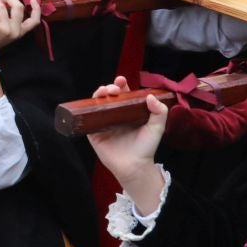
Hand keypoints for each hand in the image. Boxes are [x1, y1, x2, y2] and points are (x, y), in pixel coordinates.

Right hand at [84, 77, 167, 199]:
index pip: (123, 94)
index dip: (121, 86)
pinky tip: (92, 105)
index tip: (122, 81)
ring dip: (98, 95)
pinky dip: (87, 111)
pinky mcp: (94, 134)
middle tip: (113, 89)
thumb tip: (150, 96)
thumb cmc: (146, 147)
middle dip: (109, 88)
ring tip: (103, 92)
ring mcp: (104, 124)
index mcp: (129, 112)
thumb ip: (159, 111)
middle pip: (109, 96)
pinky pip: (88, 120)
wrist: (135, 166)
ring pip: (97, 105)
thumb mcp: (157, 127)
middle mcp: (115, 116)